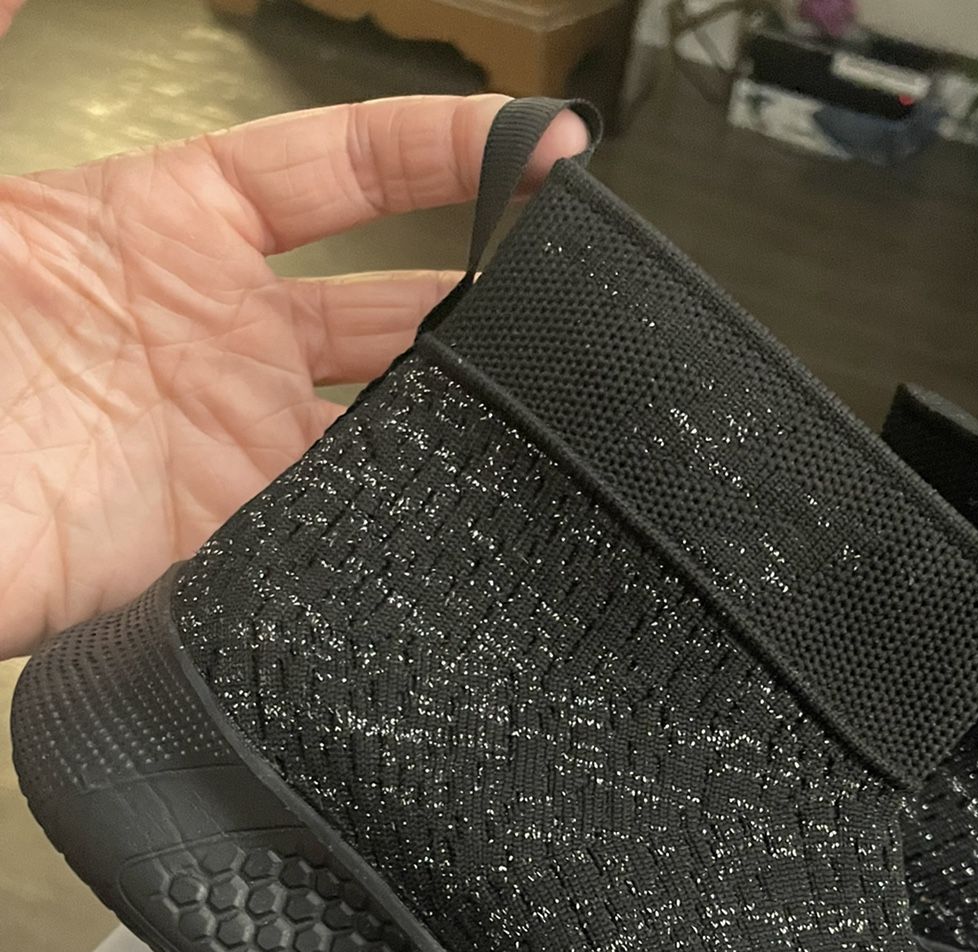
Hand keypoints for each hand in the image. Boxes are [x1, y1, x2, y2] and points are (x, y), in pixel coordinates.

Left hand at [0, 93, 586, 658]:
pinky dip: (404, 512)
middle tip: (572, 283)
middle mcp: (214, 335)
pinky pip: (342, 525)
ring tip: (546, 392)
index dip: (443, 148)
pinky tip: (456, 492)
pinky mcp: (225, 543)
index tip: (540, 139)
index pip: (340, 171)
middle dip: (487, 287)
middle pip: (392, 300)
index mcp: (163, 224)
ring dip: (461, 405)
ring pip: (389, 420)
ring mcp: (228, 445)